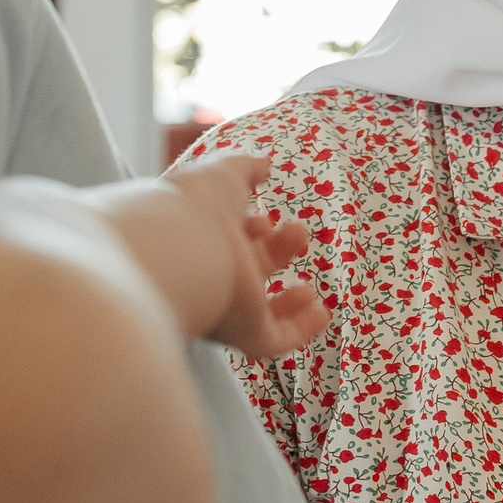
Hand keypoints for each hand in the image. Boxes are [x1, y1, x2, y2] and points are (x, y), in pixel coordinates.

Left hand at [160, 152, 330, 360]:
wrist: (179, 252)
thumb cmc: (195, 207)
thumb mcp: (223, 174)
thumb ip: (246, 168)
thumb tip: (265, 164)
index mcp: (201, 236)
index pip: (229, 238)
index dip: (252, 226)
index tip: (264, 216)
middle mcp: (212, 274)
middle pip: (249, 270)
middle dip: (275, 250)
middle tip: (294, 232)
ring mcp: (228, 306)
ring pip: (262, 311)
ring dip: (290, 298)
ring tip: (309, 284)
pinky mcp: (245, 331)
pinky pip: (277, 339)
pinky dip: (302, 329)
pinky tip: (322, 313)